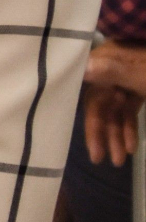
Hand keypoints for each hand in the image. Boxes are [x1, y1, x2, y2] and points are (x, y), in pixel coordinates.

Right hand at [83, 40, 145, 165]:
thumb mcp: (140, 72)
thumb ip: (112, 71)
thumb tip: (81, 68)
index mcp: (107, 60)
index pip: (90, 94)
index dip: (91, 123)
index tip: (91, 148)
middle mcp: (111, 67)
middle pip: (101, 104)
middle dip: (104, 133)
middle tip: (104, 160)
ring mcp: (126, 75)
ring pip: (115, 108)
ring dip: (117, 134)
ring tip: (120, 160)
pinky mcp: (138, 83)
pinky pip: (128, 106)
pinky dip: (129, 125)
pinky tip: (131, 145)